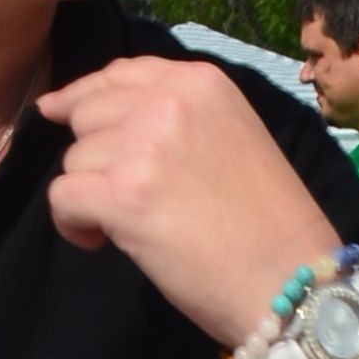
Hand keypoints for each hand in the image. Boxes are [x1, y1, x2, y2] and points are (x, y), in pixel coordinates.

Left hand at [39, 55, 340, 350]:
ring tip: (124, 227)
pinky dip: (72, 223)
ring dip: (88, 195)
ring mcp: (144, 146)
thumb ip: (180, 117)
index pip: (119, 74)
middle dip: (96, 156)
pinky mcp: (124, 196)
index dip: (86, 98)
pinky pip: (63, 196)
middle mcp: (169, 102)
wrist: (295, 284)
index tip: (63, 115)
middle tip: (125, 196)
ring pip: (74, 160)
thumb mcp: (235, 139)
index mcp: (201, 82)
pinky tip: (99, 241)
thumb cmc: (272, 227)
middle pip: (89, 116)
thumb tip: (107, 119)